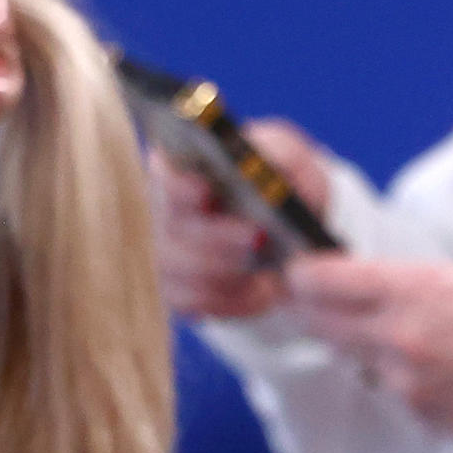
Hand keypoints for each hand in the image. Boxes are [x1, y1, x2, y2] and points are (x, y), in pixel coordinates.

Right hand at [149, 118, 333, 320]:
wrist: (291, 235)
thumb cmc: (283, 188)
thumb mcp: (290, 162)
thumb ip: (279, 150)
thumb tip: (263, 155)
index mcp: (181, 165)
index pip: (165, 173)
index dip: (180, 185)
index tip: (207, 194)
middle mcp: (161, 207)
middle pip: (171, 227)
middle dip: (215, 236)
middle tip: (256, 237)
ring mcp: (163, 251)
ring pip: (177, 270)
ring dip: (224, 272)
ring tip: (263, 270)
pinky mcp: (175, 290)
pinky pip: (190, 302)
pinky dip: (229, 300)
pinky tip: (259, 292)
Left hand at [284, 256, 452, 447]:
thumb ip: (423, 281)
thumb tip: (385, 278)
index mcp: (417, 288)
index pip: (325, 280)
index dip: (305, 273)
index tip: (300, 268)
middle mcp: (398, 333)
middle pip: (320, 318)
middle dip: (314, 305)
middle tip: (315, 293)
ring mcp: (401, 377)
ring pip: (350, 352)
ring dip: (351, 338)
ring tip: (379, 323)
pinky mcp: (414, 409)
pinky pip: (384, 381)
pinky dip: (388, 369)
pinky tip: (419, 359)